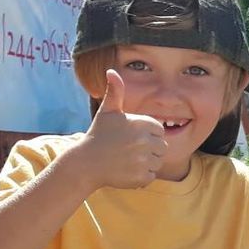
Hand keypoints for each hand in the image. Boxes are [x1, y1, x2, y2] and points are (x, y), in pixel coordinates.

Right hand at [78, 69, 166, 188]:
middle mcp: (144, 141)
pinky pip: (151, 176)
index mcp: (142, 123)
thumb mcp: (107, 111)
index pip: (160, 130)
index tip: (133, 137)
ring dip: (146, 163)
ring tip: (128, 159)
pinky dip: (142, 176)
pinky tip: (127, 170)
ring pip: (157, 162)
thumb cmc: (98, 135)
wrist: (86, 162)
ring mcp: (143, 160)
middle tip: (130, 150)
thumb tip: (112, 71)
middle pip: (162, 147)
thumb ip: (115, 92)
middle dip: (150, 149)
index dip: (148, 134)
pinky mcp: (141, 177)